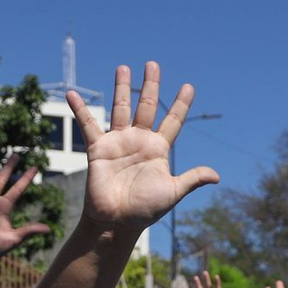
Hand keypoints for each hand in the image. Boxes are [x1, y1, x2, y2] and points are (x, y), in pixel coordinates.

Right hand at [69, 62, 217, 233]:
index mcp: (158, 149)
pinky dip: (79, 109)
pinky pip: (88, 125)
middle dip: (150, 86)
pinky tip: (71, 94)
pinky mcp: (98, 149)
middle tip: (152, 65)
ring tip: (124, 68)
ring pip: (121, 108)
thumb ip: (191, 179)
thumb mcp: (172, 193)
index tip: (189, 87)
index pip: (172, 121)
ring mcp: (118, 142)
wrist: (115, 223)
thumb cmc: (143, 211)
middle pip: (147, 106)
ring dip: (122, 88)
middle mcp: (138, 141)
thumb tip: (216, 176)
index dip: (181, 104)